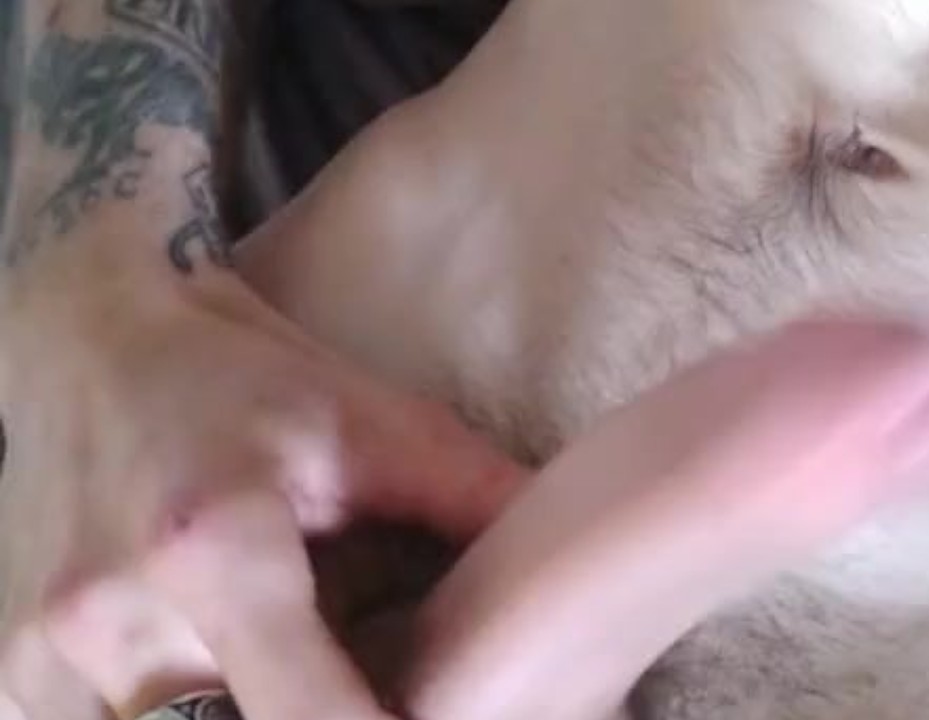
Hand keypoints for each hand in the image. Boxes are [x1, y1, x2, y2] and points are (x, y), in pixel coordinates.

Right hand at [0, 219, 524, 719]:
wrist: (87, 337)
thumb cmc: (243, 374)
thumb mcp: (375, 424)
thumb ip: (476, 502)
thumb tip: (574, 574)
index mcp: (215, 549)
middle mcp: (115, 618)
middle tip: (376, 692)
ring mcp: (48, 655)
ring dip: (249, 718)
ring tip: (299, 669)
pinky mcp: (19, 671)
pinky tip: (225, 676)